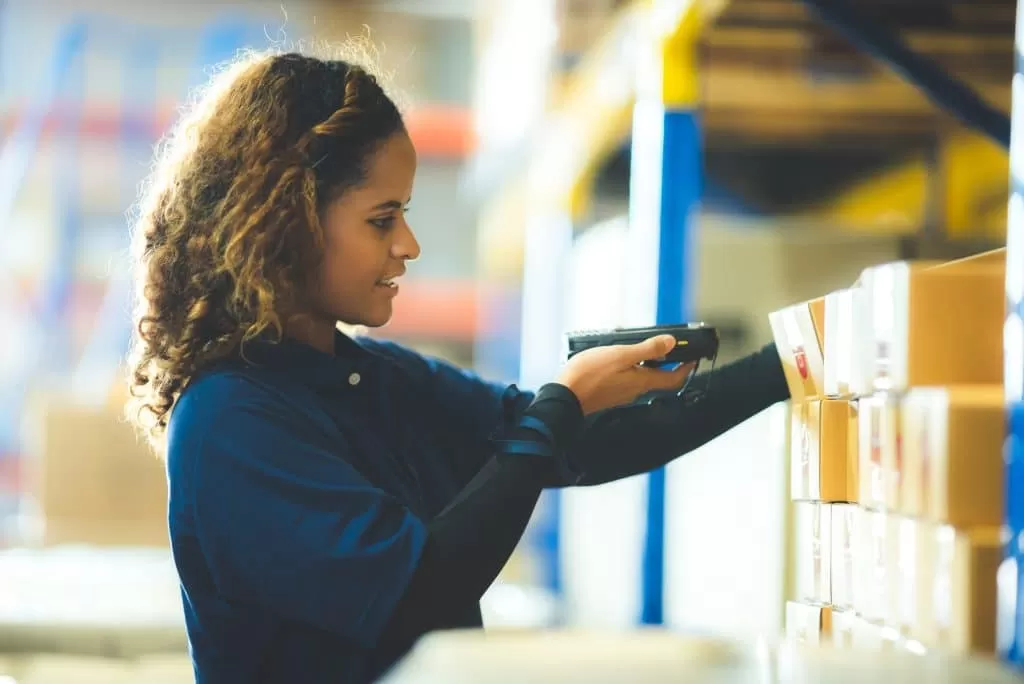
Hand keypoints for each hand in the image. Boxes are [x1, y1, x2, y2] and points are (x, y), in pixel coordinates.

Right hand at [556, 334, 694, 414]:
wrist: (564, 397)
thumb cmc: (589, 376)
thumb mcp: (621, 355)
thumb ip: (647, 349)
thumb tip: (670, 343)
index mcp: (642, 382)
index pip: (673, 379)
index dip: (686, 368)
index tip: (692, 358)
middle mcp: (635, 391)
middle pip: (658, 379)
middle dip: (666, 364)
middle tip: (668, 349)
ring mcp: (621, 394)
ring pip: (641, 379)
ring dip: (646, 365)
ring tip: (639, 348)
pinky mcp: (609, 394)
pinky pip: (626, 381)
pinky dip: (629, 369)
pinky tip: (617, 360)